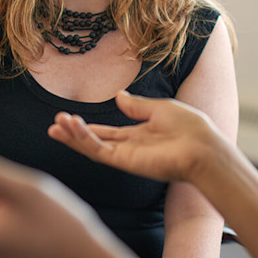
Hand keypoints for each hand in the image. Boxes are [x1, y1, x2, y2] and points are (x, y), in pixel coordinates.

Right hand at [48, 90, 223, 182]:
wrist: (203, 147)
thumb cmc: (189, 127)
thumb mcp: (160, 108)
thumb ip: (137, 105)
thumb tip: (119, 97)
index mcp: (139, 135)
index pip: (107, 132)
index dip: (88, 128)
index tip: (69, 120)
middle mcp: (130, 147)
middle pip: (94, 141)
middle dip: (73, 134)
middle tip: (54, 125)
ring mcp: (126, 155)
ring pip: (92, 147)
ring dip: (73, 136)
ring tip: (55, 126)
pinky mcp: (125, 161)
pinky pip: (99, 150)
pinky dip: (84, 140)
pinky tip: (71, 128)